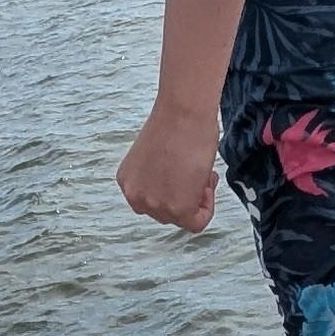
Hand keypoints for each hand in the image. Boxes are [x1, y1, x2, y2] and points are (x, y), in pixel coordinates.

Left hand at [119, 103, 221, 232]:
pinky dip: (207, 208)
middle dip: (185, 195)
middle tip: (197, 172)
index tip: (184, 171)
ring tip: (202, 171)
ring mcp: (155, 204)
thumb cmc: (176, 122)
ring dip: (197, 198)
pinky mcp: (178, 208)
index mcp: (127, 181)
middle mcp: (135, 196)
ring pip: (182, 218)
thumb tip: (175, 189)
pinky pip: (197, 223)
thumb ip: (159, 179)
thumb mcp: (156, 159)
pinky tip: (207, 182)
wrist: (183, 112)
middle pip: (166, 213)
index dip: (173, 189)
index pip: (152, 201)